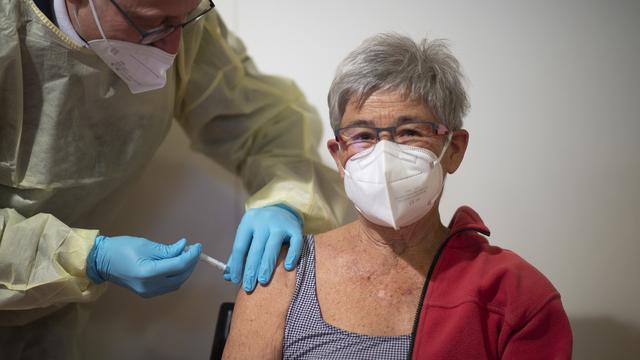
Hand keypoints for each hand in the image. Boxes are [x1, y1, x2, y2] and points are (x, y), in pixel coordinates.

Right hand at [86, 235, 201, 297]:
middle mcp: (150, 286)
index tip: (198, 246)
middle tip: (193, 250)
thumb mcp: (147, 245)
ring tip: (185, 256)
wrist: (101, 261)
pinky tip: (176, 265)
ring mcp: (148, 292)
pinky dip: (176, 276)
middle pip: (181, 276)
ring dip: (184, 270)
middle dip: (190, 263)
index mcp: (149, 273)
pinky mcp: (147, 293)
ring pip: (177, 283)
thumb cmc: (122, 248)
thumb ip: (167, 249)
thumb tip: (184, 247)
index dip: (192, 255)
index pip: (179, 265)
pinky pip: (168, 286)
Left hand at [224, 204, 302, 291]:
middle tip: (248, 287)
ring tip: (262, 281)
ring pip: (272, 247)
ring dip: (267, 266)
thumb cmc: (261, 228)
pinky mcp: (295, 228)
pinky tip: (288, 267)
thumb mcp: (248, 235)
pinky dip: (292, 255)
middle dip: (251, 269)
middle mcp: (263, 221)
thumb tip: (228, 276)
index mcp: (248, 221)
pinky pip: (295, 243)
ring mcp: (280, 223)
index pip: (240, 246)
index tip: (235, 280)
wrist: (283, 208)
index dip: (237, 265)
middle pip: (256, 249)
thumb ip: (238, 254)